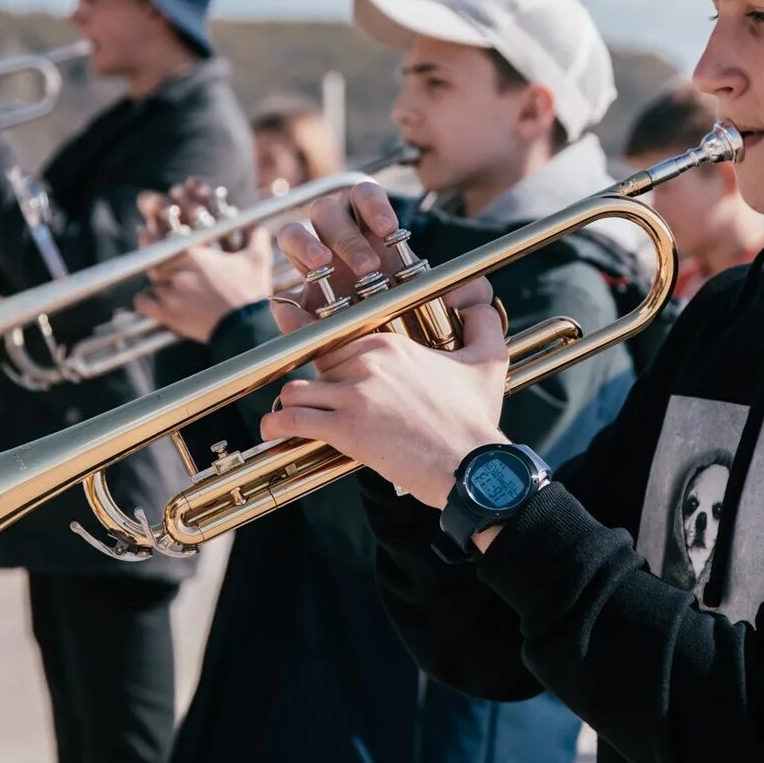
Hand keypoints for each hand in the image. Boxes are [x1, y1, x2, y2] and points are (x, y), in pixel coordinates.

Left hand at [134, 227, 276, 341]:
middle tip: (165, 263)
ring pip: (150, 281)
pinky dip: (146, 301)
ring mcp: (169, 293)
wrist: (247, 325)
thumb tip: (259, 225)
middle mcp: (175, 271)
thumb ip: (256, 236)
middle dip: (157, 260)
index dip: (153, 237)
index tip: (156, 237)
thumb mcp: (258, 258)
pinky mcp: (167, 314)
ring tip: (169, 284)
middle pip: (151, 259)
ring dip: (158, 281)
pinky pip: (143, 303)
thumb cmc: (251, 290)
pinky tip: (155, 300)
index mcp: (192, 253)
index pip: (157, 238)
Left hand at [263, 183, 505, 507]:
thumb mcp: (488, 361)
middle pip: (316, 366)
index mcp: (392, 344)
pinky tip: (275, 432)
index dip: (335, 365)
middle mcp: (369, 362)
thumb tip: (482, 297)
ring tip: (294, 419)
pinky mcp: (346, 428)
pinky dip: (278, 426)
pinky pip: (293, 419)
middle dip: (316, 387)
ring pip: (295, 390)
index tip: (334, 381)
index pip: (340, 343)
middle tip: (320, 407)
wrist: (472, 464)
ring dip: (292, 405)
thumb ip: (482, 322)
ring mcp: (355, 394)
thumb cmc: (476, 418)